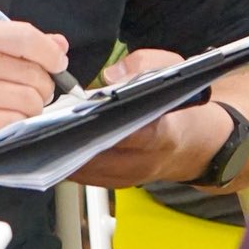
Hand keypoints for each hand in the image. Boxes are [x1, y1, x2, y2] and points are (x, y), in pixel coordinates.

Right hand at [0, 19, 70, 164]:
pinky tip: (1, 122)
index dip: (50, 53)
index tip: (58, 63)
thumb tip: (59, 45)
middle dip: (42, 87)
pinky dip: (16, 125)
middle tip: (31, 93)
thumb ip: (16, 45)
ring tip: (12, 108)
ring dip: (31, 109)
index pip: (26, 37)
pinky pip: (13, 123)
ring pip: (28, 101)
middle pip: (33, 73)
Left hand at [68, 49, 225, 188]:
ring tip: (52, 130)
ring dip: (69, 150)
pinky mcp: (116, 184)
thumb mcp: (175, 71)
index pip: (139, 135)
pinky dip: (72, 158)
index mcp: (168, 134)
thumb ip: (146, 65)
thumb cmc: (184, 107)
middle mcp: (148, 162)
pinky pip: (86, 176)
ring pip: (89, 170)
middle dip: (78, 138)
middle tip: (55, 121)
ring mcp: (131, 177)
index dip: (113, 125)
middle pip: (103, 156)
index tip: (90, 113)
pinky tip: (61, 141)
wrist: (196, 145)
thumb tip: (111, 77)